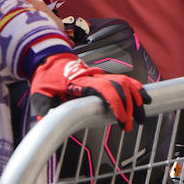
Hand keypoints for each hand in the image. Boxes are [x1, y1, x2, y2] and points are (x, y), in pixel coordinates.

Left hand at [28, 51, 148, 129]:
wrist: (49, 58)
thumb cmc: (46, 77)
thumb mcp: (40, 93)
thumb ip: (43, 107)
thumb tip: (45, 121)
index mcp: (81, 82)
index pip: (105, 90)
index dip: (116, 103)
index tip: (122, 119)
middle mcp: (94, 77)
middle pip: (119, 87)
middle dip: (129, 106)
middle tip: (130, 125)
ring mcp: (100, 75)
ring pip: (125, 82)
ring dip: (135, 98)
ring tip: (141, 115)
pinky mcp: (102, 77)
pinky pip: (123, 80)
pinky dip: (136, 88)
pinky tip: (144, 98)